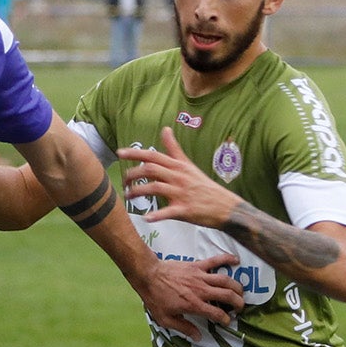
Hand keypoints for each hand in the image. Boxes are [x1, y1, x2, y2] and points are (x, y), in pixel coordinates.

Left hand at [117, 127, 239, 229]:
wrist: (225, 206)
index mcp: (179, 166)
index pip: (154, 156)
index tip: (120, 152)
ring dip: (138, 192)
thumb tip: (165, 129)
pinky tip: (146, 218)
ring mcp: (182, 193)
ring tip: (129, 197)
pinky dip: (157, 215)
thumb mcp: (189, 165)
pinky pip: (168, 212)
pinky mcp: (185, 210)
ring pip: (155, 188)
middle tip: (124, 181)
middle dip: (132, 174)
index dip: (135, 154)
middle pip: (151, 170)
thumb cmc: (204, 186)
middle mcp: (179, 177)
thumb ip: (174, 149)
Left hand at [135, 252, 244, 339]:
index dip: (225, 319)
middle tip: (240, 307)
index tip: (227, 321)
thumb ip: (183, 328)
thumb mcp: (166, 319)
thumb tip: (198, 337)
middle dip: (238, 303)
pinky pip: (215, 260)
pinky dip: (227, 258)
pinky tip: (236, 260)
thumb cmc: (156, 298)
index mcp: (194, 305)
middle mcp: (201, 291)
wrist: (148, 275)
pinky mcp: (197, 265)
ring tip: (242, 292)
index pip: (216, 313)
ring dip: (237, 286)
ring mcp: (200, 276)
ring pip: (225, 280)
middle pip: (227, 296)